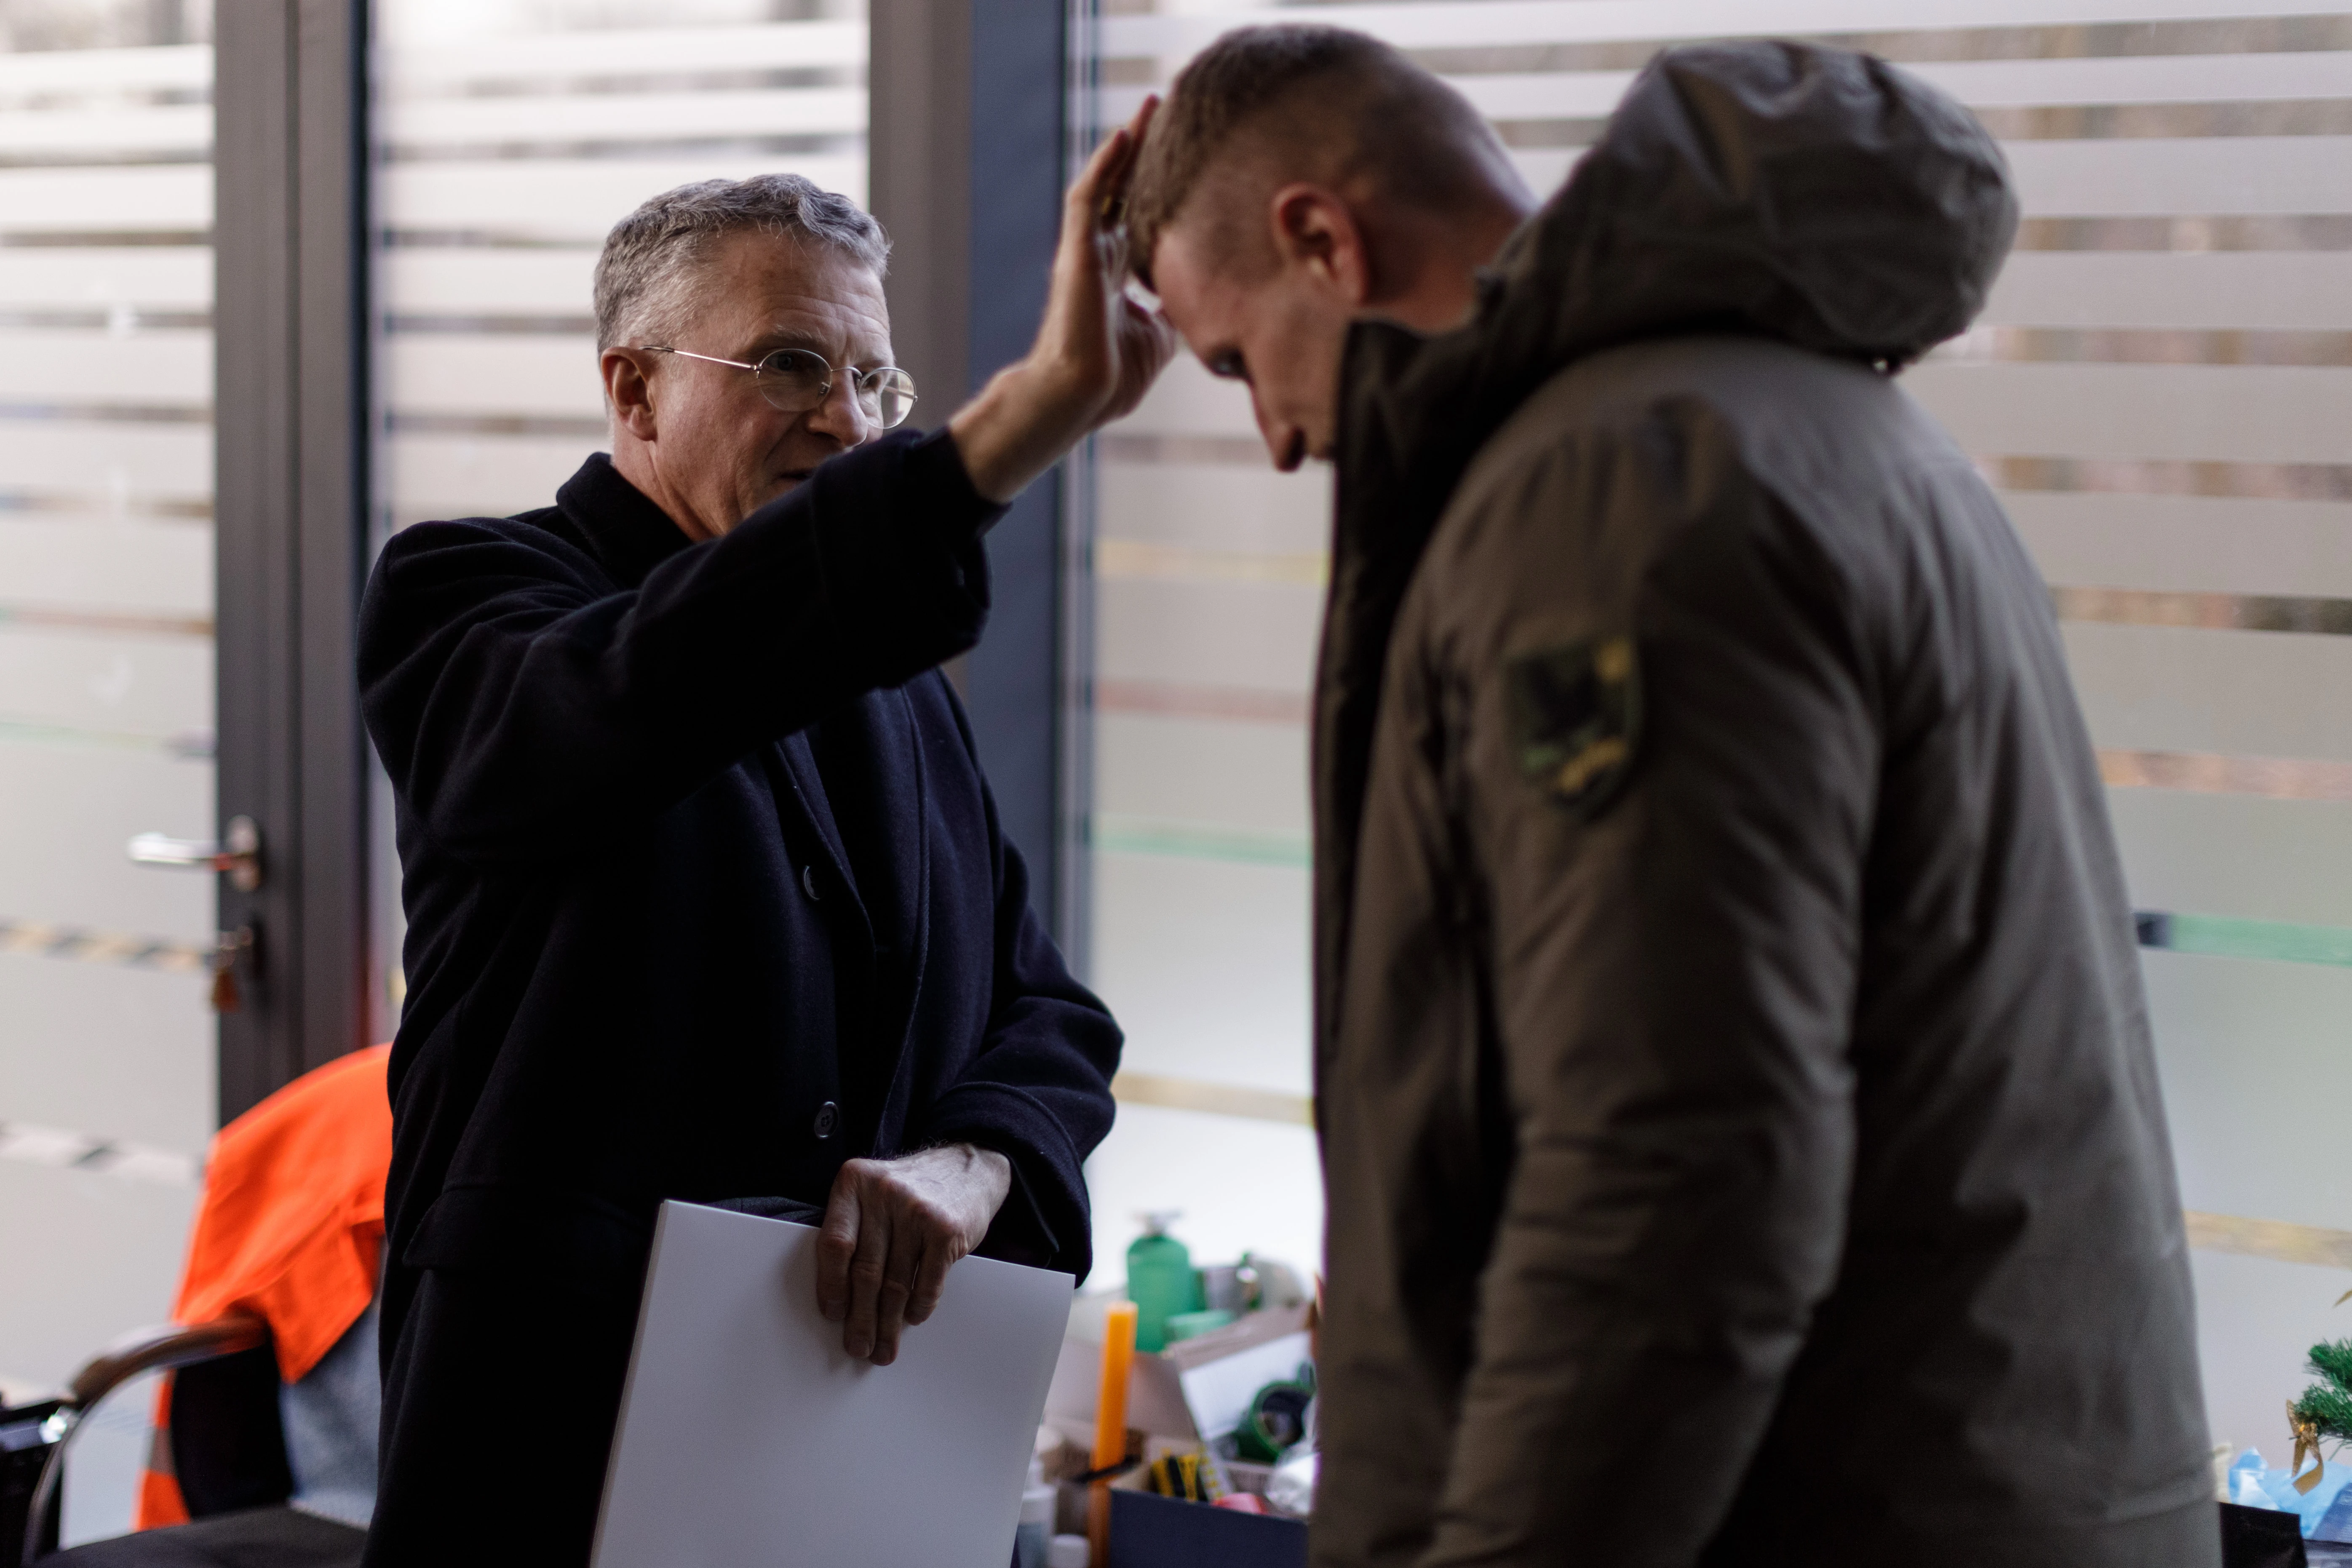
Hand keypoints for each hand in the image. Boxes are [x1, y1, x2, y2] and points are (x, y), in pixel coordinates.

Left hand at [815, 1143, 1012, 1364]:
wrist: (969, 1165)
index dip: (831, 1285)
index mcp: (854, 1182)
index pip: (834, 1243)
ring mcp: (917, 1210)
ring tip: (884, 1347)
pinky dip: (920, 1306)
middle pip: (865, 1270)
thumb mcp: (873, 1192)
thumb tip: (840, 1296)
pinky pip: (927, 1281)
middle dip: (860, 1317)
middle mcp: (883, 1192)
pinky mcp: (946, 1228)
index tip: (833, 1315)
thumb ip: (854, 1228)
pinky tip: (913, 1318)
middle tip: (858, 1346)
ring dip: (888, 1323)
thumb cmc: (913, 1189)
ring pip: (896, 1282)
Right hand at [950, 97, 1180, 502]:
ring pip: (1106, 183)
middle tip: (1169, 112)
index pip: (1139, 216)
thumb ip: (1172, 310)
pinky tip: (1123, 136)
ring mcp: (1085, 251)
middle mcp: (1099, 254)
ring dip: (1127, 145)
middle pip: (1124, 189)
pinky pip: (1088, 198)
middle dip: (1146, 152)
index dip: (1159, 186)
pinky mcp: (1075, 252)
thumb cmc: (1111, 376)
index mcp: (1116, 273)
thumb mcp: (1159, 337)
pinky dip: (1105, 166)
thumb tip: (1200, 299)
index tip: (1186, 158)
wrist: (1079, 396)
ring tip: (1150, 108)